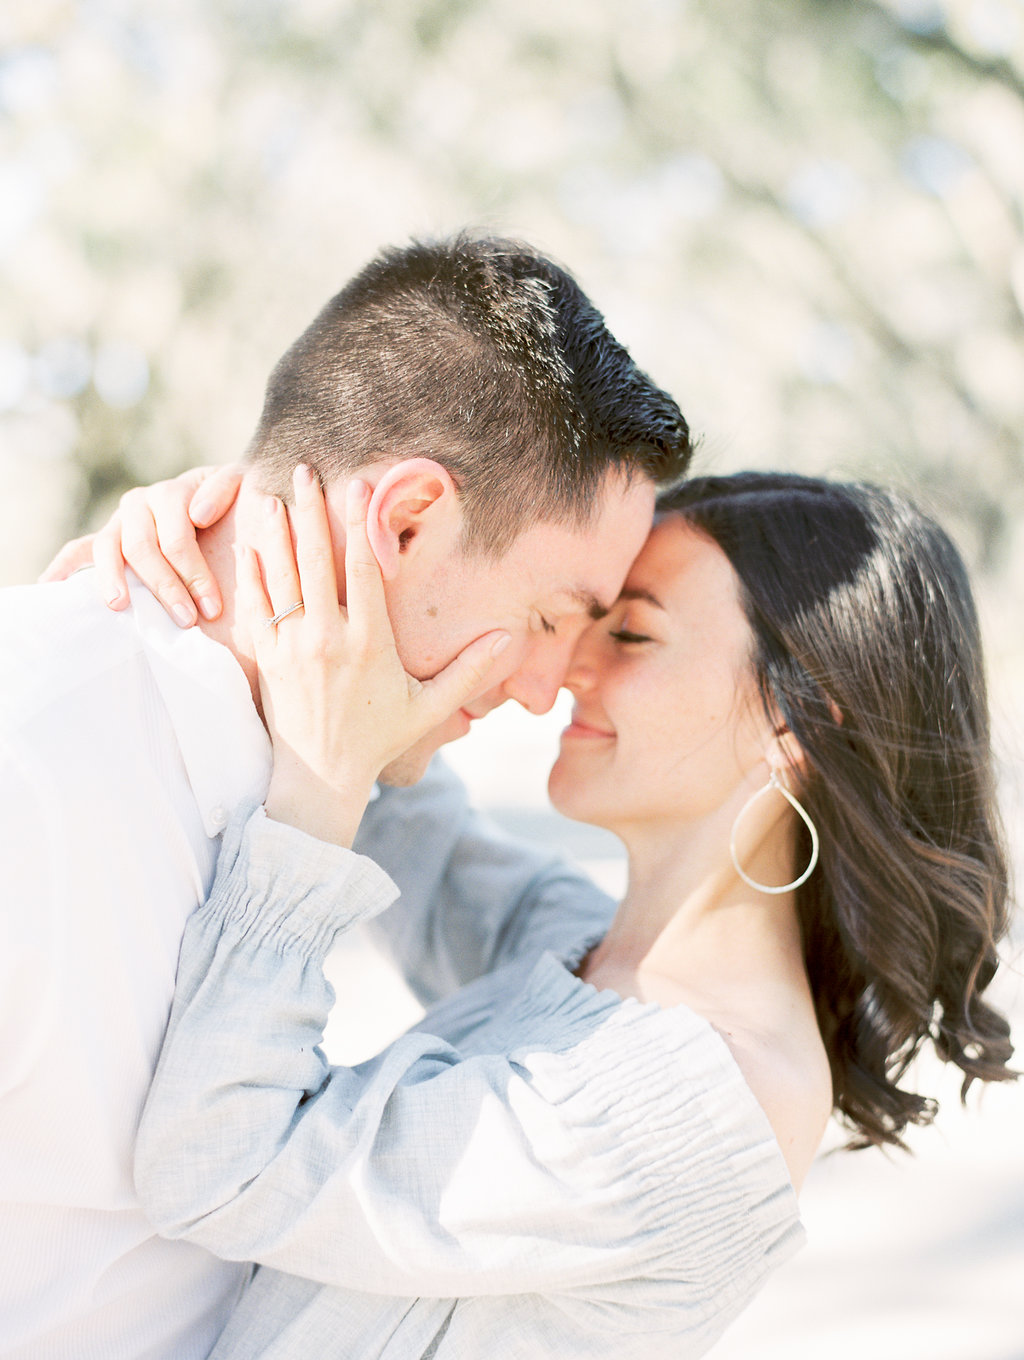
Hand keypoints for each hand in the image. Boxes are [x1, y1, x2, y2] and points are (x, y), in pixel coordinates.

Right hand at [38, 464, 243, 625]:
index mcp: (173, 493)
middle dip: (165, 587)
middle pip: (143, 548)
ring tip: (121, 607)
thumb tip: (197, 514)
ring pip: (108, 549)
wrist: (222, 502)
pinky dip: (63, 567)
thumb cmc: (233, 503)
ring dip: (113, 580)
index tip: (212, 608)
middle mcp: (140, 504)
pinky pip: (78, 549)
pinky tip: (49, 587)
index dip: (194, 574)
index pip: (178, 538)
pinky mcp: (107, 538)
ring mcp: (120, 521)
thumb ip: (225, 490)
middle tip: (184, 620)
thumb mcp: (240, 488)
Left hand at [239, 465, 509, 846]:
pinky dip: (252, 573)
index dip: (362, 525)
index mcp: (370, 644)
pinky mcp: (267, 659)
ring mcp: (292, 648)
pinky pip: (257, 606)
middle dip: (310, 512)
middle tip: (305, 471)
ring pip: (281, 577)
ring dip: (277, 533)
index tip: (358, 486)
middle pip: (316, 562)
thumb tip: (506, 640)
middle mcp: (328, 639)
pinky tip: (251, 544)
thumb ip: (468, 671)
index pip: (365, 571)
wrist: (318, 777)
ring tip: (274, 494)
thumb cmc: (377, 739)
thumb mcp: (428, 708)